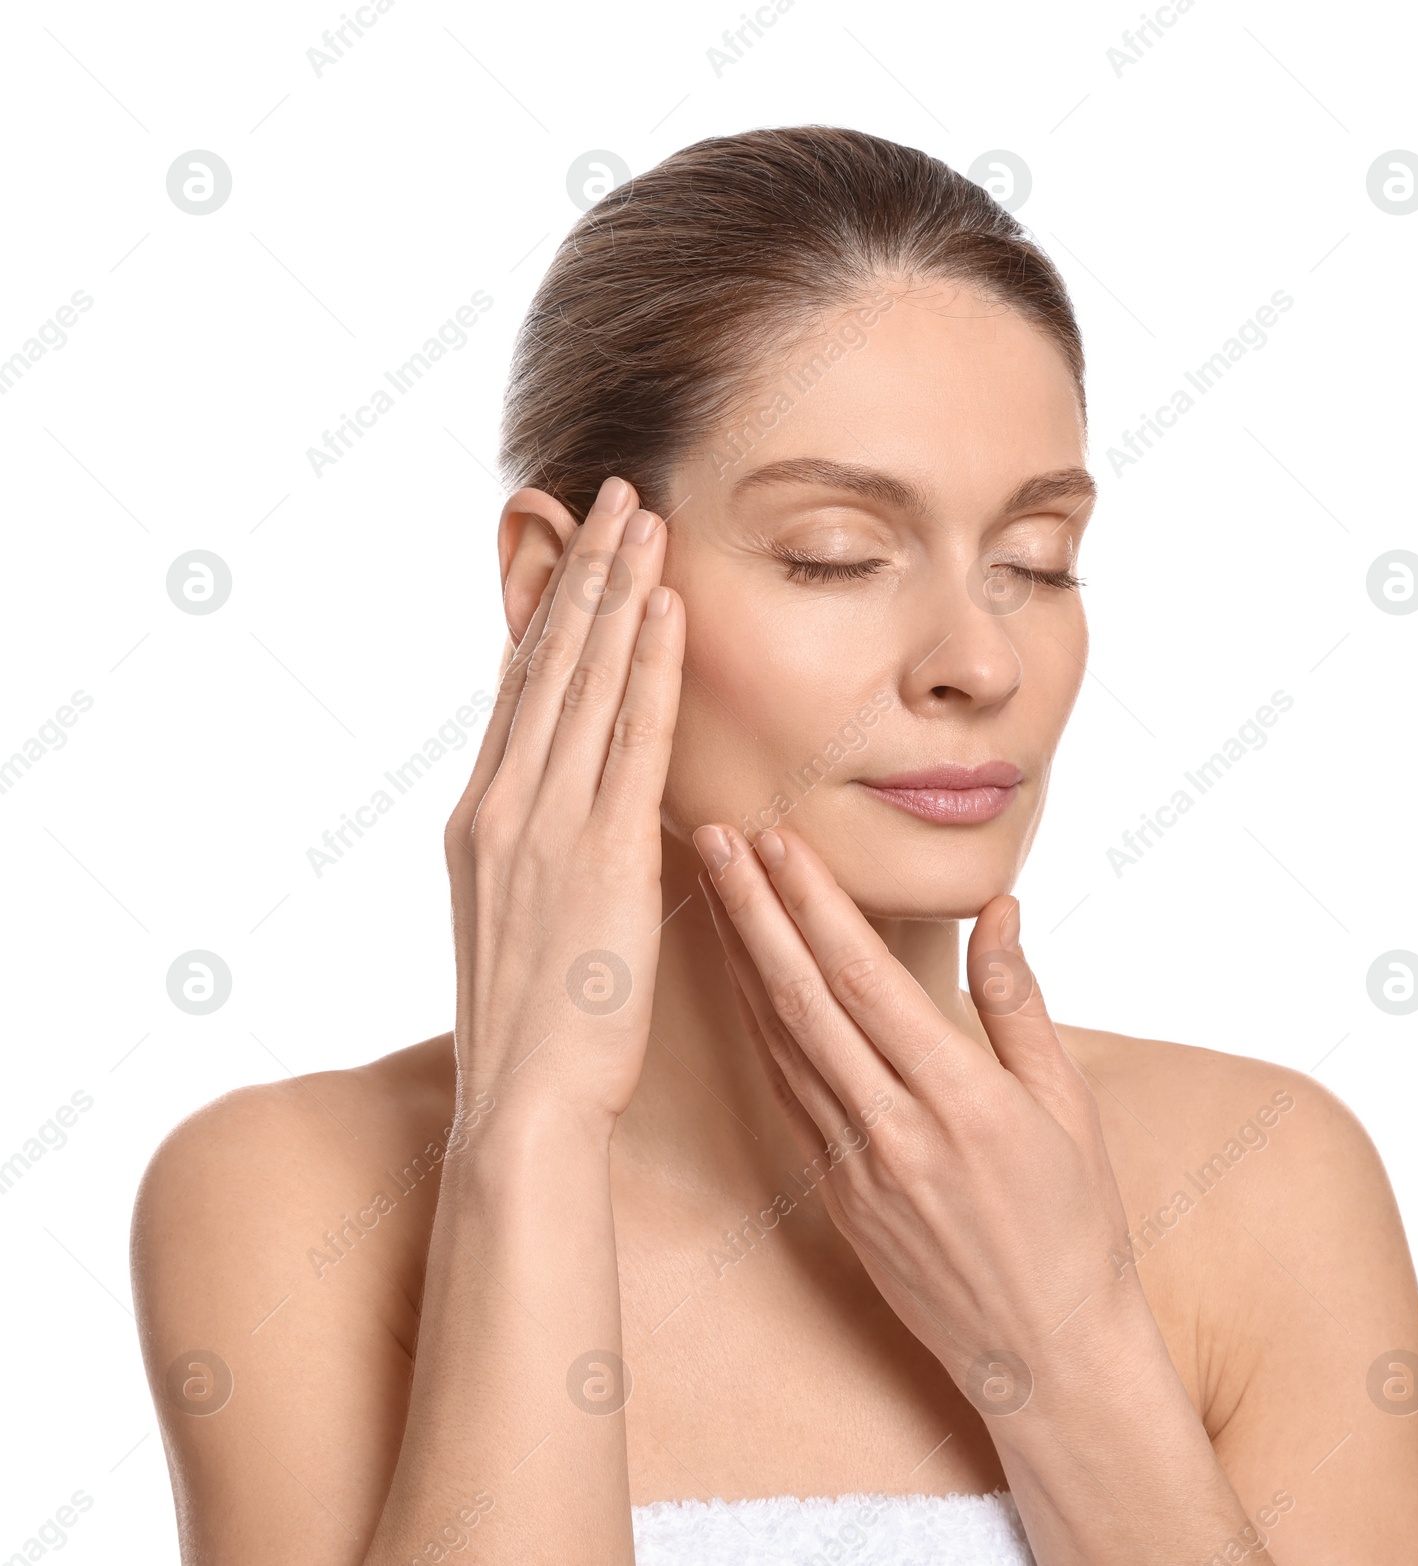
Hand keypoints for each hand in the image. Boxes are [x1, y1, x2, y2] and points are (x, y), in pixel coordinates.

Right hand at [444, 477, 682, 1132]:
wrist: (524, 1102)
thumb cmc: (534, 1025)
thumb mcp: (516, 917)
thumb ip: (540, 848)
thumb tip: (574, 807)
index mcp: (481, 816)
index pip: (518, 688)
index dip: (548, 609)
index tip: (572, 547)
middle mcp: (502, 803)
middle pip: (547, 661)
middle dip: (584, 571)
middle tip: (612, 494)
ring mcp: (544, 823)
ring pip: (587, 682)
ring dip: (619, 592)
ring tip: (643, 517)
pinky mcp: (598, 852)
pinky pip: (631, 740)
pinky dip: (649, 668)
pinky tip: (668, 609)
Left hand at [693, 820, 1144, 1410]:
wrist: (1045, 1356)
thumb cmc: (1075, 1224)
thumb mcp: (1068, 1105)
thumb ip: (1018, 1002)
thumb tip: (999, 907)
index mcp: (960, 1098)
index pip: (865, 979)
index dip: (814, 904)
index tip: (779, 841)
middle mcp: (894, 1128)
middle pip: (804, 999)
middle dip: (753, 911)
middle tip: (716, 839)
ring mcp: (854, 1167)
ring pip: (781, 1043)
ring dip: (741, 961)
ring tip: (714, 892)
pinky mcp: (834, 1196)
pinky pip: (785, 1095)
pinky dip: (757, 1030)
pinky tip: (739, 984)